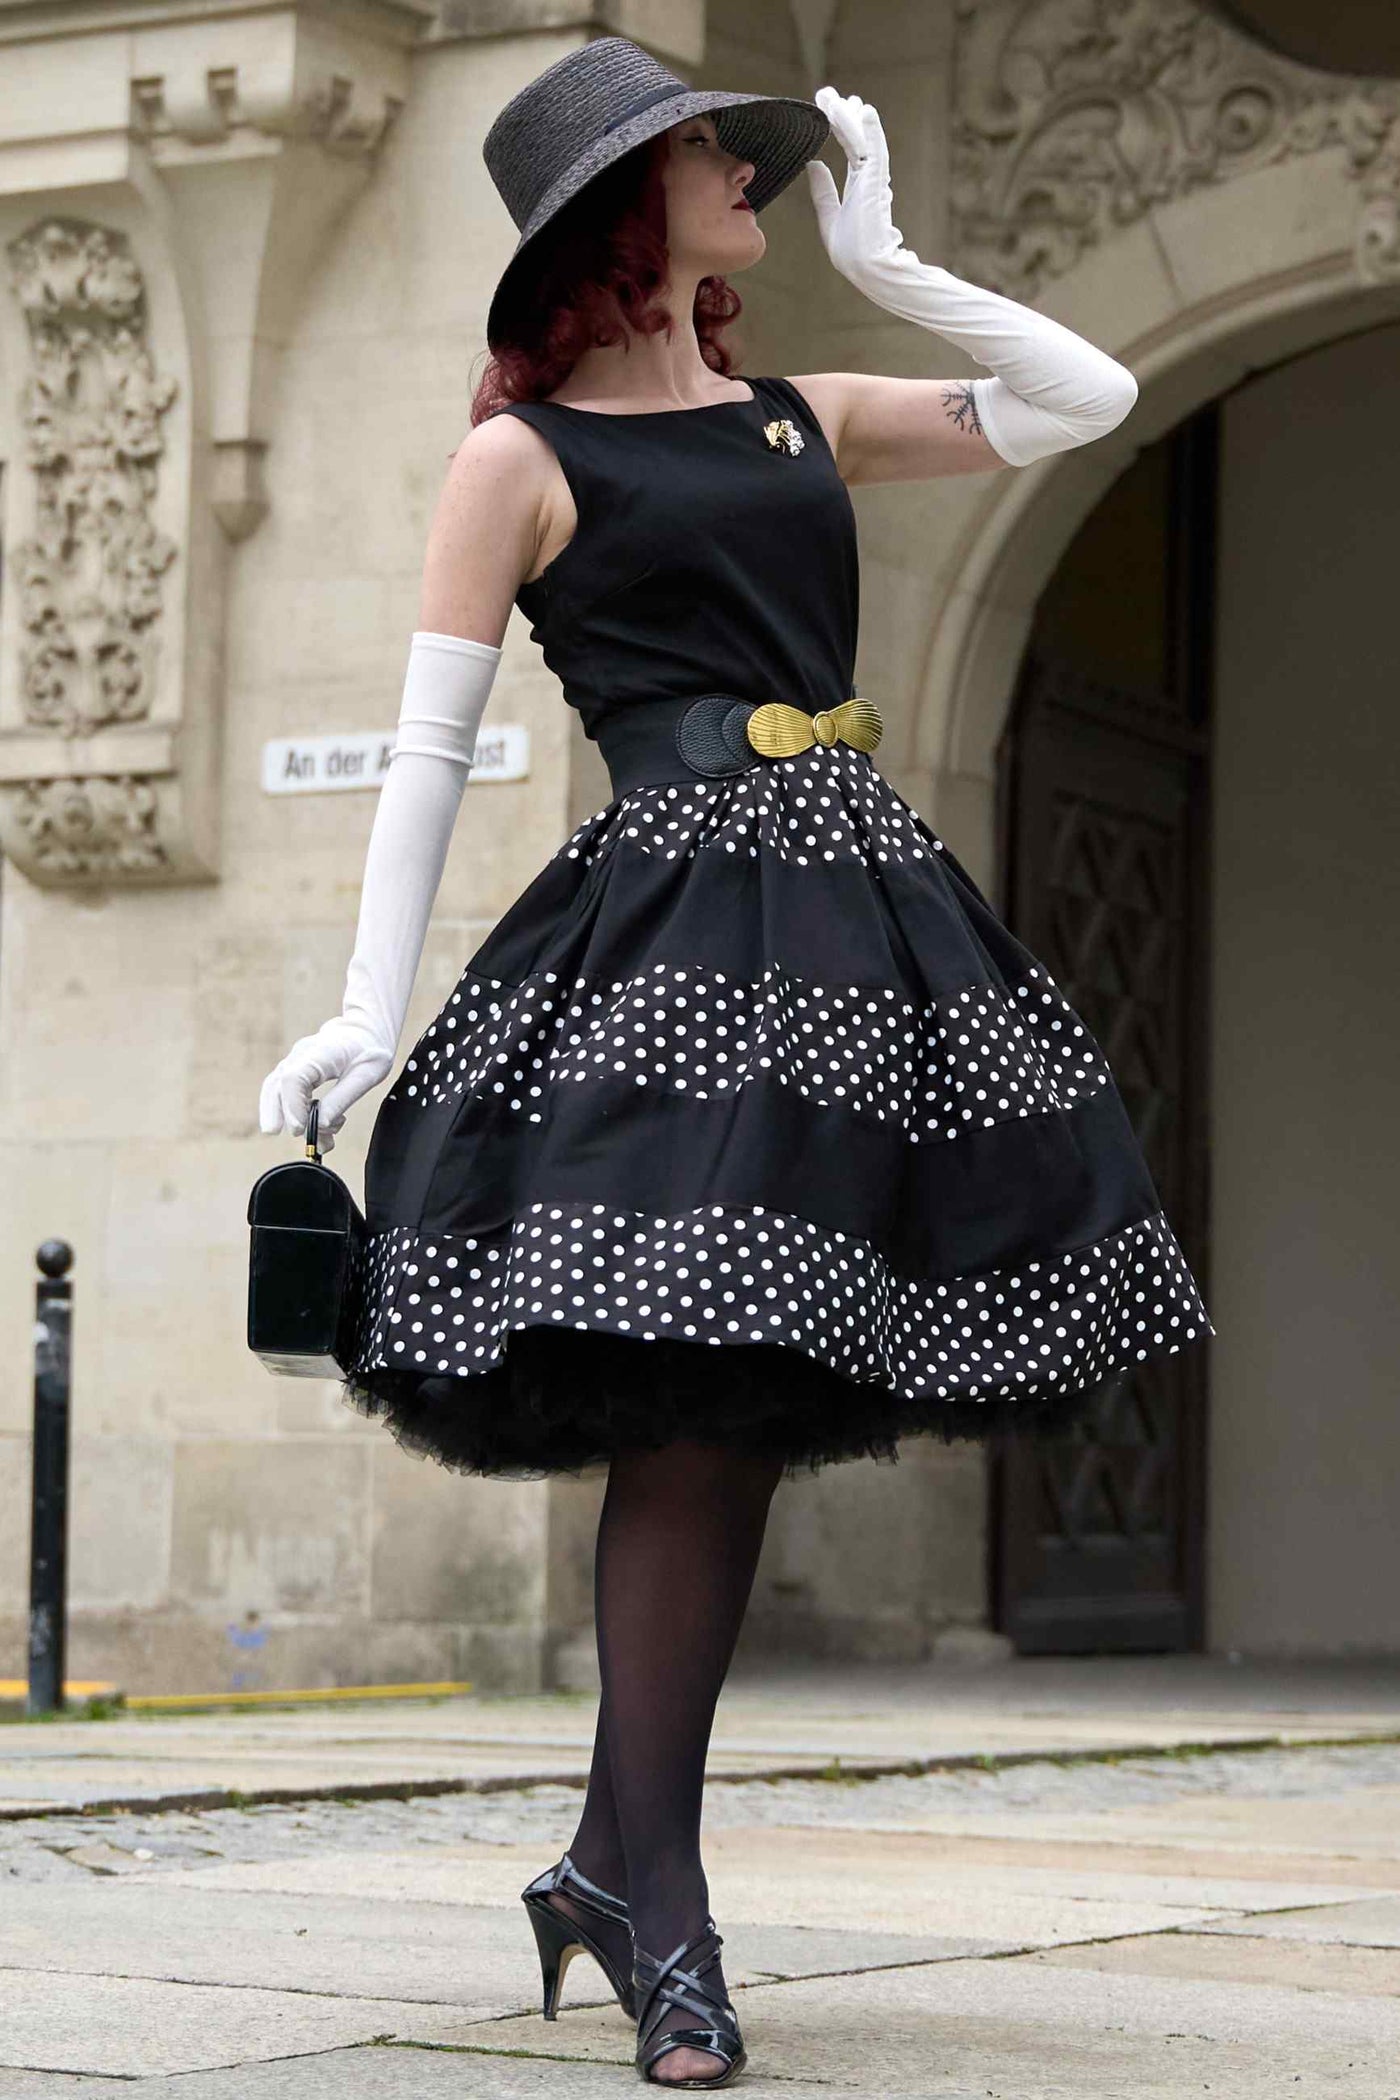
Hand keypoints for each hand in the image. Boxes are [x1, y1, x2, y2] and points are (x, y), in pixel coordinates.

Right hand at [258, 1017, 392, 1152]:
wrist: (367, 1029)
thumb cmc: (370, 1048)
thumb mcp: (366, 1075)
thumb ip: (341, 1100)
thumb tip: (321, 1125)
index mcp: (321, 1052)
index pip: (293, 1078)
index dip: (292, 1105)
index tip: (299, 1128)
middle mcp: (302, 1054)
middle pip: (276, 1084)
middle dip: (276, 1113)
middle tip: (290, 1134)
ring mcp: (295, 1060)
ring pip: (275, 1088)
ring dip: (280, 1115)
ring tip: (304, 1136)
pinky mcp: (296, 1070)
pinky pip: (284, 1091)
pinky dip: (291, 1111)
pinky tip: (308, 1127)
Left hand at [806, 88, 910, 294]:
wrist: (870, 270)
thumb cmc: (853, 253)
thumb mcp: (830, 218)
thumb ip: (823, 192)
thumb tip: (813, 164)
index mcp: (859, 187)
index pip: (848, 148)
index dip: (837, 127)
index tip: (826, 108)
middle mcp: (869, 179)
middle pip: (854, 138)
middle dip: (841, 114)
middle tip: (827, 92)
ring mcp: (874, 180)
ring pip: (861, 140)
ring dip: (847, 117)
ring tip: (834, 97)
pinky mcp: (876, 183)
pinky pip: (873, 150)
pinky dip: (869, 130)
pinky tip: (863, 110)